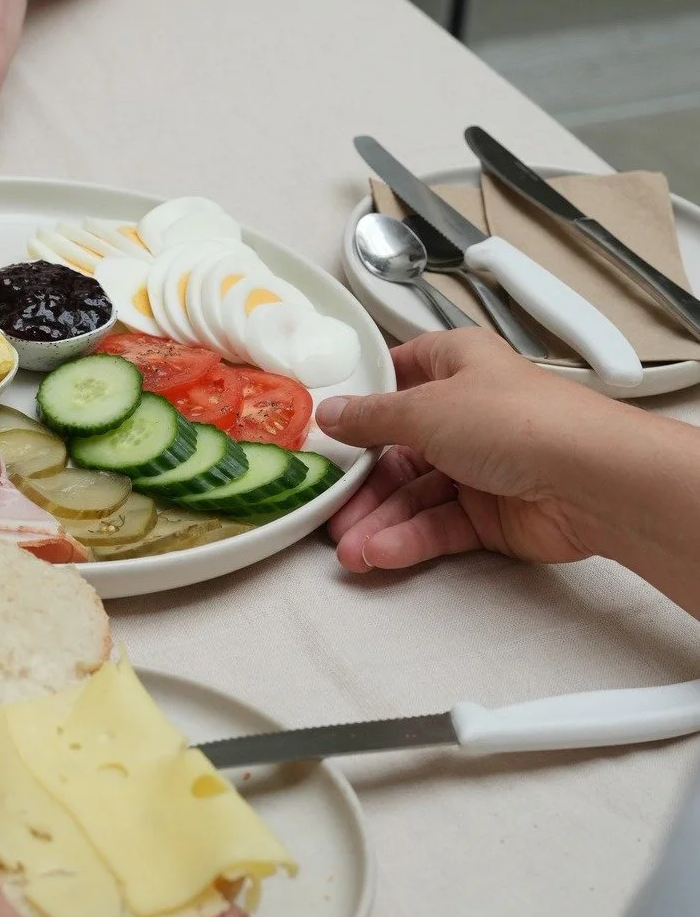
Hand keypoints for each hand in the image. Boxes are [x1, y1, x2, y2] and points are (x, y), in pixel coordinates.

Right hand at [320, 328, 626, 571]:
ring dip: (380, 520)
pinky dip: (408, 538)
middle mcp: (468, 412)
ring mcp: (480, 465)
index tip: (324, 428)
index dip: (362, 401)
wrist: (591, 480)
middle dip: (363, 483)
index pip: (398, 376)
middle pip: (398, 448)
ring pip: (415, 494)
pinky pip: (438, 525)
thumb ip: (371, 418)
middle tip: (330, 510)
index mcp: (457, 365)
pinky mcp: (492, 513)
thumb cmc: (520, 421)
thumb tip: (332, 413)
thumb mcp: (425, 408)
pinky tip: (381, 552)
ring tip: (351, 548)